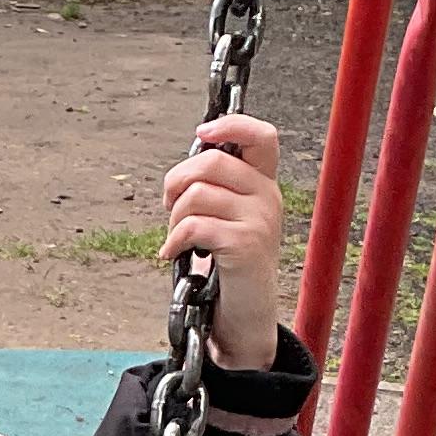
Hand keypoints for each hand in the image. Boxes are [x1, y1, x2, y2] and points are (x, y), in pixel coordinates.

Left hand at [162, 115, 285, 370]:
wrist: (246, 312)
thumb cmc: (230, 260)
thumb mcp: (230, 215)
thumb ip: (216, 185)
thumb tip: (188, 161)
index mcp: (264, 183)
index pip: (261, 135)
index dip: (231, 124)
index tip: (202, 133)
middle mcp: (268, 196)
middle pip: (212, 160)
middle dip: (176, 180)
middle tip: (168, 204)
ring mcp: (261, 220)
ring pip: (197, 193)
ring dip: (173, 216)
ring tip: (176, 237)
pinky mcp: (245, 245)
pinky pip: (193, 226)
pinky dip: (172, 240)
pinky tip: (171, 253)